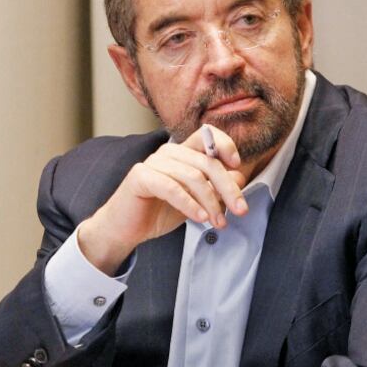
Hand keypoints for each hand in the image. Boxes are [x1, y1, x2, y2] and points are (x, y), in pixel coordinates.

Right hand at [78, 124, 247, 273]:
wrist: (125, 230)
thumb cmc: (157, 213)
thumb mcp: (195, 202)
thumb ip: (215, 189)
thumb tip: (239, 178)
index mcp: (181, 153)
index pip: (207, 136)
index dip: (225, 145)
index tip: (237, 166)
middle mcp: (167, 153)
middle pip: (207, 162)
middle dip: (228, 188)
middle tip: (241, 210)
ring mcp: (152, 163)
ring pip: (193, 177)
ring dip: (211, 202)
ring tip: (218, 222)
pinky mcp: (140, 177)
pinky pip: (172, 188)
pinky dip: (190, 204)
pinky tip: (200, 218)